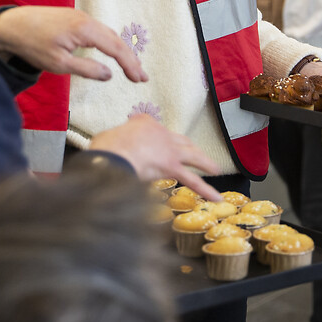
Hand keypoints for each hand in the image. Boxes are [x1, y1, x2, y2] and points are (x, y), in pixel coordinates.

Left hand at [0, 6, 146, 81]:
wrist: (11, 25)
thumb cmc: (32, 45)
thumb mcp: (59, 64)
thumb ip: (86, 69)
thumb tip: (109, 74)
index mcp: (85, 29)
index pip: (116, 48)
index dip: (130, 64)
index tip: (140, 79)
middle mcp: (86, 19)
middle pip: (115, 39)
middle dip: (130, 58)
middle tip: (141, 77)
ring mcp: (80, 16)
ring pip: (107, 33)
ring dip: (120, 50)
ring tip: (131, 67)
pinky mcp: (73, 17)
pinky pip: (97, 30)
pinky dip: (108, 42)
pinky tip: (111, 52)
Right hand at [88, 114, 222, 200]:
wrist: (114, 153)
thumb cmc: (106, 147)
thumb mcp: (107, 138)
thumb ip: (114, 143)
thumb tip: (108, 152)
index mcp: (144, 123)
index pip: (155, 129)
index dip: (159, 137)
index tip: (156, 142)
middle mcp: (161, 133)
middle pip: (181, 140)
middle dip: (190, 147)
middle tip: (198, 153)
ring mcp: (169, 149)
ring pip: (193, 156)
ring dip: (206, 163)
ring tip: (215, 169)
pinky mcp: (172, 167)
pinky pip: (192, 180)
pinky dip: (206, 189)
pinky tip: (216, 197)